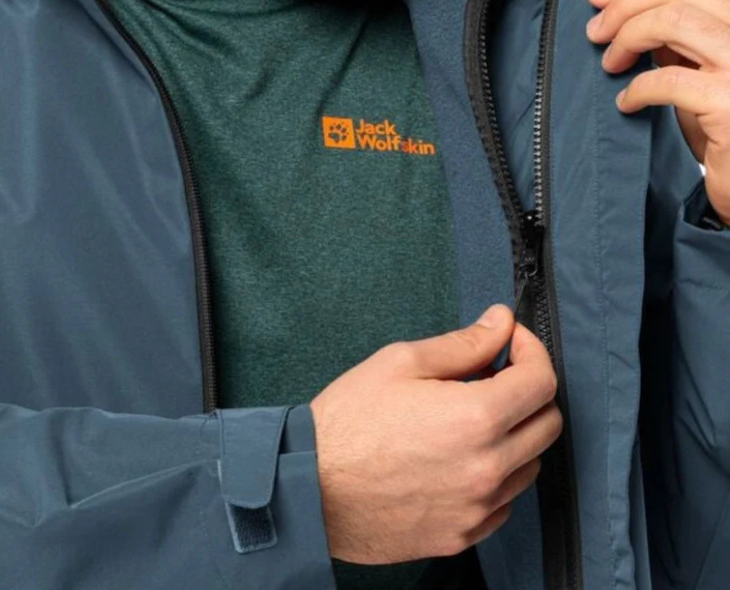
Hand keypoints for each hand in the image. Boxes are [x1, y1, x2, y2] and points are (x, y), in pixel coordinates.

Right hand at [309, 305, 562, 563]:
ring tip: (470, 419)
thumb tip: (500, 322)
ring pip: (530, 464)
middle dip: (529, 390)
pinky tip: (461, 458)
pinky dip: (496, 475)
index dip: (530, 349)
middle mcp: (487, 468)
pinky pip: (504, 502)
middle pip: (548, 424)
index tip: (511, 341)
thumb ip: (463, 343)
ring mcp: (477, 507)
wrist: (309, 489)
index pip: (541, 381)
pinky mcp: (462, 535)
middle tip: (492, 376)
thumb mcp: (401, 363)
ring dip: (515, 434)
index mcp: (475, 418)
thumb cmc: (348, 422)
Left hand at [586, 0, 729, 224]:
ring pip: (673, 21)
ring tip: (610, 64)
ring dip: (627, 38)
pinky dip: (637, 88)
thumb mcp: (702, 73)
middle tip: (595, 31)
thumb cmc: (726, 133)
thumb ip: (681, 43)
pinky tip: (626, 103)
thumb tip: (632, 15)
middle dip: (625, 5)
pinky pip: (667, 80)